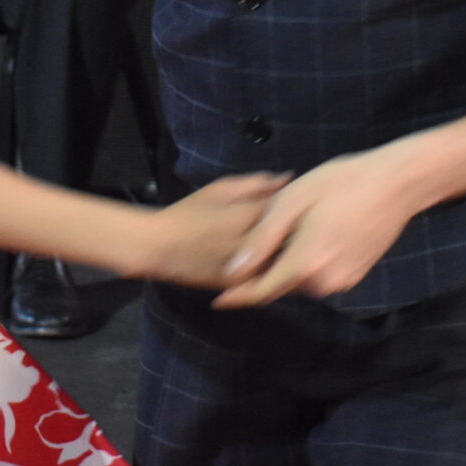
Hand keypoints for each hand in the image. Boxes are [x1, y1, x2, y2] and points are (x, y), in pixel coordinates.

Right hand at [140, 172, 292, 286]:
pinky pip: (270, 280)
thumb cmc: (188, 213)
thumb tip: (288, 178)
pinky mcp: (240, 287)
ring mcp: (247, 269)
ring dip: (294, 252)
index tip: (305, 201)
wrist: (159, 248)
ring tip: (297, 241)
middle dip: (303, 230)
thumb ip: (256, 183)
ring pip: (286, 263)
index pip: (293, 210)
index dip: (302, 205)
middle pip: (294, 239)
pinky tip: (281, 260)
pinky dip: (280, 270)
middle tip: (307, 222)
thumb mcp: (222, 188)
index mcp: (249, 216)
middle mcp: (252, 245)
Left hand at [212, 145, 434, 307]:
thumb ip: (261, 239)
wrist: (397, 183)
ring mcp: (343, 280)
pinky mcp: (356, 275)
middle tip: (264, 239)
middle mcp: (324, 282)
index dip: (239, 296)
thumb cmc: (341, 183)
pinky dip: (310, 261)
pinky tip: (318, 230)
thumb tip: (233, 272)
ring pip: (302, 279)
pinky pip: (321, 274)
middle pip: (282, 284)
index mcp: (305, 264)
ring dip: (290, 263)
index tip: (218, 301)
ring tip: (294, 228)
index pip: (262, 291)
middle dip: (268, 269)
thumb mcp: (292, 201)